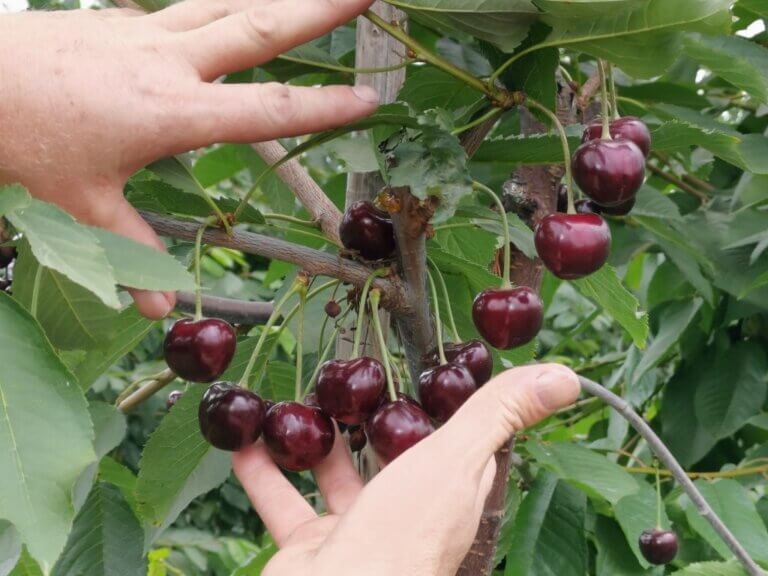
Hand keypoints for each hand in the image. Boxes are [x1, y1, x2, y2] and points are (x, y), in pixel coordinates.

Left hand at [0, 0, 378, 317]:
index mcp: (172, 112)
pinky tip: (229, 7)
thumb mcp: (80, 206)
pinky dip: (218, 4)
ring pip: (226, 3)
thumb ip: (130, 252)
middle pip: (258, 27)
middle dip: (320, 8)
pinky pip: (184, 8)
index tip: (371, 99)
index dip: (323, 108)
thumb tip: (160, 311)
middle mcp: (168, 62)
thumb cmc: (23, 140)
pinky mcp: (122, 21)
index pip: (265, 111)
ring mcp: (144, 32)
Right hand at [233, 364, 579, 575]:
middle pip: (392, 451)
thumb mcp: (455, 460)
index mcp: (449, 491)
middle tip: (352, 369)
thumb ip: (497, 414)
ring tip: (300, 394)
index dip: (448, 401)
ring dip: (315, 437)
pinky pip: (282, 500)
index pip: (459, 437)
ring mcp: (357, 529)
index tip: (429, 361)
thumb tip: (564, 376)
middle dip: (373, 414)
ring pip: (335, 472)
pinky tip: (244, 439)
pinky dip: (263, 471)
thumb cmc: (403, 537)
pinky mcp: (309, 547)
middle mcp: (406, 510)